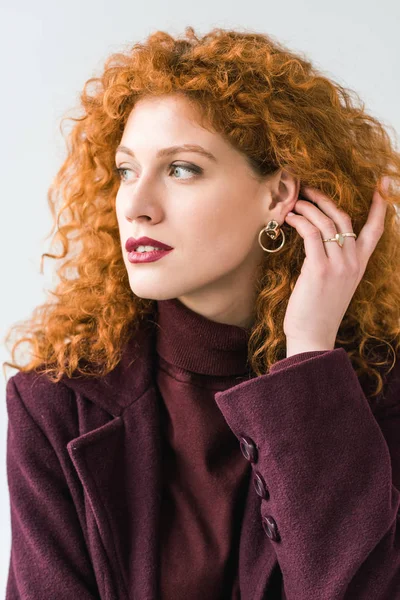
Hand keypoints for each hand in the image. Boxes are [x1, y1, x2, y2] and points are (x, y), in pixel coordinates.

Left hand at [283, 177, 389, 353]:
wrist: (313, 337)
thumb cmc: (318, 312)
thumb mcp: (335, 285)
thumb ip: (335, 263)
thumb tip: (319, 243)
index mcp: (360, 265)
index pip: (376, 230)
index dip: (379, 206)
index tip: (381, 185)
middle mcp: (353, 263)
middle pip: (344, 218)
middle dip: (325, 199)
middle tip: (308, 189)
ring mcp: (339, 265)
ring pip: (326, 223)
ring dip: (308, 208)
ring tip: (294, 203)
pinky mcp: (319, 269)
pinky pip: (311, 234)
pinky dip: (300, 222)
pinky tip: (290, 219)